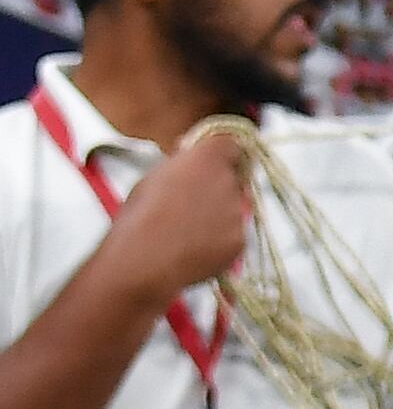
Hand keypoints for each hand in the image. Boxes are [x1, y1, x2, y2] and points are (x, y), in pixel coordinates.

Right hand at [106, 128, 250, 306]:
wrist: (141, 264)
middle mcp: (228, 181)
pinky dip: (219, 241)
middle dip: (218, 186)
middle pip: (233, 177)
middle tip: (191, 205)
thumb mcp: (150, 179)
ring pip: (234, 207)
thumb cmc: (137, 218)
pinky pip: (233, 235)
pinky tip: (194, 250)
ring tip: (186, 233)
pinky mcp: (240, 240)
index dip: (220, 155)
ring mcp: (237, 212)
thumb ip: (179, 162)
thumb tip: (189, 150)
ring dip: (218, 214)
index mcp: (206, 158)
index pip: (230, 144)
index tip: (208, 165)